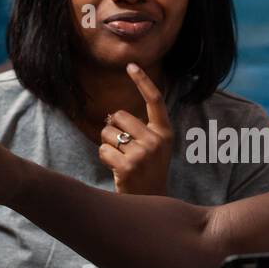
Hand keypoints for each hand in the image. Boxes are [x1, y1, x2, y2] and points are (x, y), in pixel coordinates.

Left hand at [98, 64, 173, 195]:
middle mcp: (156, 140)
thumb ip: (140, 129)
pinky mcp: (128, 166)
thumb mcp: (154, 147)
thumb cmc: (148, 171)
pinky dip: (104, 158)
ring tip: (120, 160)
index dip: (142, 81)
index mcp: (165, 132)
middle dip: (113, 129)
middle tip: (123, 148)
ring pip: (108, 133)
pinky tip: (116, 169)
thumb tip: (111, 116)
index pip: (155, 100)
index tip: (131, 65)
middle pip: (120, 116)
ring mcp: (143, 153)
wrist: (151, 202)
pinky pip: (103, 150)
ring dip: (107, 145)